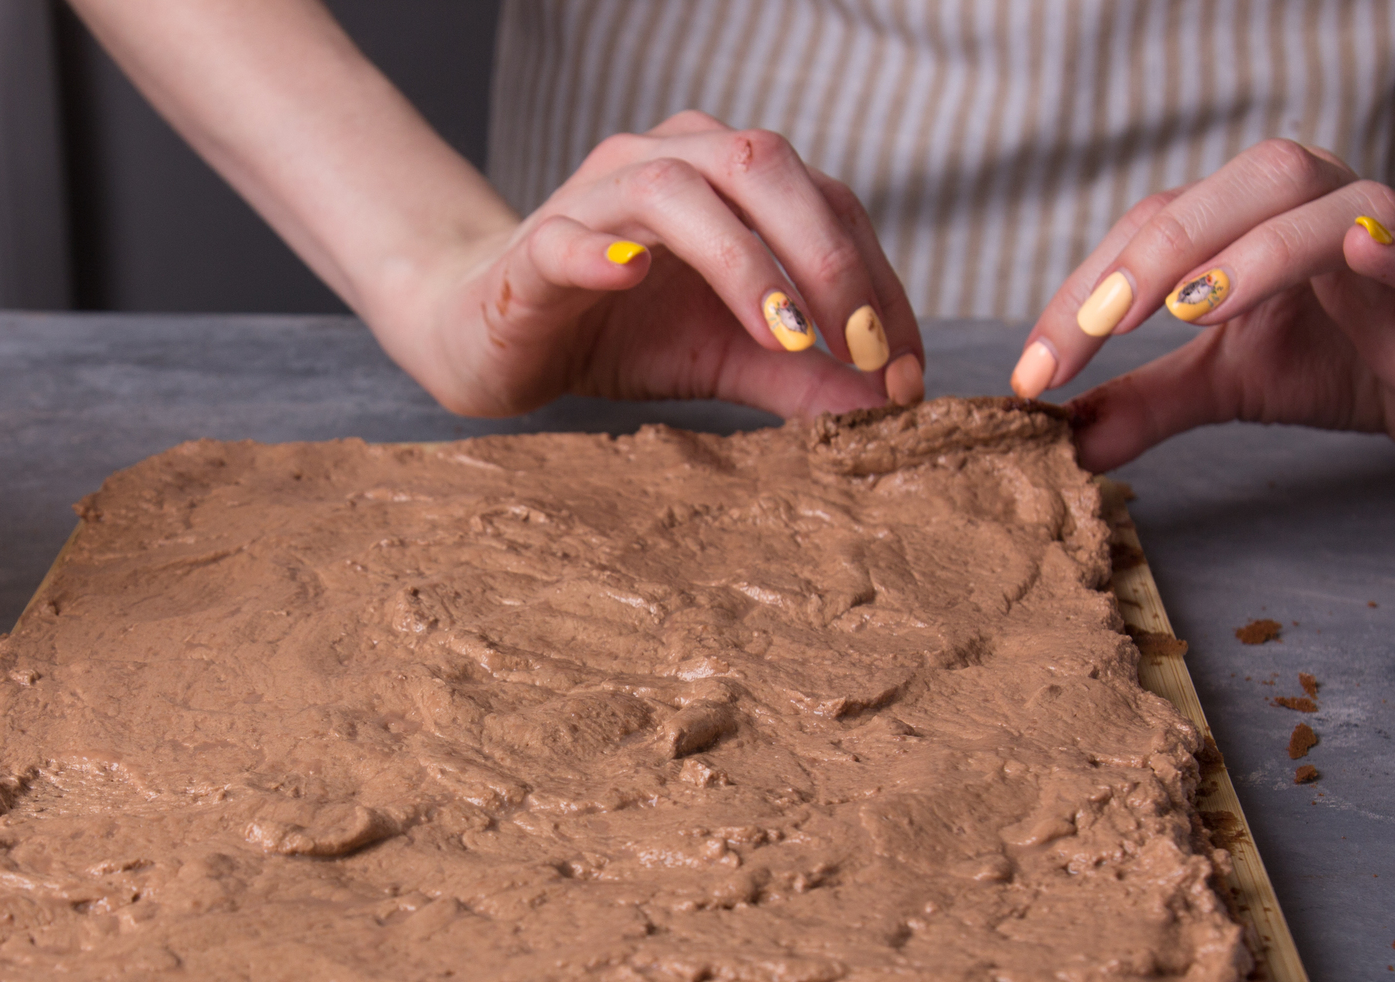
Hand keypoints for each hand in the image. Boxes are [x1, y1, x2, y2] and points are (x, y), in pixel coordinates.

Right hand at [394, 112, 926, 417]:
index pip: (823, 201)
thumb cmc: (615, 334)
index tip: (904, 368)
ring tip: (784, 335)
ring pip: (676, 190)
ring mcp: (594, 198)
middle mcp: (666, 162)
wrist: (489, 339)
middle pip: (760, 164)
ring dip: (743, 261)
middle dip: (826, 257)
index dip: (877, 278)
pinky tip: (636, 280)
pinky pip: (568, 237)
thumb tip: (889, 405)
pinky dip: (603, 253)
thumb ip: (802, 376)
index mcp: (726, 180)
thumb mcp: (725, 359)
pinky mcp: (532, 249)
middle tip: (864, 346)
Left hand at [1009, 137, 1394, 470]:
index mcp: (1250, 219)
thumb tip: (1064, 440)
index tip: (1033, 371)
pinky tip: (1357, 253)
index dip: (1085, 294)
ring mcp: (1387, 240)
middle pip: (1234, 190)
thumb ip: (1146, 403)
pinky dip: (1391, 255)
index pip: (1153, 230)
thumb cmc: (1344, 355)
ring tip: (1189, 309)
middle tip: (1098, 325)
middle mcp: (1315, 207)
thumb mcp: (1227, 383)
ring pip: (1322, 208)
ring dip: (1251, 254)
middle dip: (1154, 254)